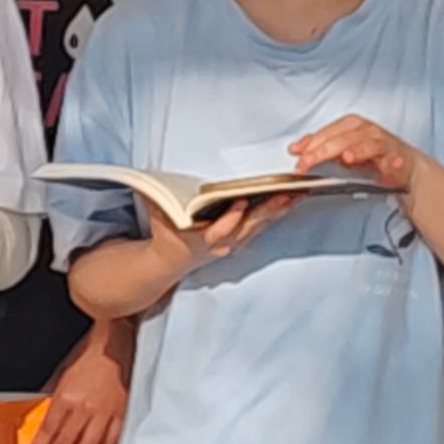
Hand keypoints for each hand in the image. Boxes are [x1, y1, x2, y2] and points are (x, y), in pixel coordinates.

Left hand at [26, 321, 134, 443]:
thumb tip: (51, 423)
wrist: (115, 343)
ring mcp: (104, 413)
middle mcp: (84, 408)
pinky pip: (112, 441)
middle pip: (65, 442)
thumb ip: (58, 400)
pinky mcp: (121, 414)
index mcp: (66, 397)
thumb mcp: (64, 375)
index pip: (49, 430)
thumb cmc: (89, 355)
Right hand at [146, 194, 299, 279]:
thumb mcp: (159, 217)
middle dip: (268, 210)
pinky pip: (262, 227)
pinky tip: (290, 202)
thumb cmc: (166, 234)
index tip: (240, 202)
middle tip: (286, 195)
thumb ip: (157, 200)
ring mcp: (234, 244)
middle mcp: (222, 244)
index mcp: (202, 239)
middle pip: (249, 227)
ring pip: (260, 226)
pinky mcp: (241, 241)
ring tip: (296, 194)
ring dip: (279, 210)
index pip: (220, 230)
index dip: (231, 217)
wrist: (171, 261)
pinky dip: (276, 214)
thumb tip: (146, 182)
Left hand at [289, 115, 419, 190]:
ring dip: (335, 149)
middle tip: (303, 163)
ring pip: (351, 140)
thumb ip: (322, 149)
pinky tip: (350, 157)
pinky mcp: (390, 148)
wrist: (406, 167)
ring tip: (320, 157)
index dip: (308, 143)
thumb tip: (297, 148)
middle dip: (317, 150)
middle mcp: (362, 127)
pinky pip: (373, 148)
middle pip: (335, 137)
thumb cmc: (375, 158)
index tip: (295, 153)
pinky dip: (360, 151)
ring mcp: (376, 136)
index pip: (324, 132)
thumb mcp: (345, 154)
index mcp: (350, 125)